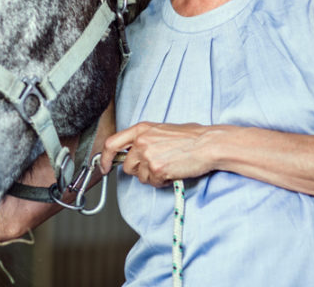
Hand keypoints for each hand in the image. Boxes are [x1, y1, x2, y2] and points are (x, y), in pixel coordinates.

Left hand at [100, 121, 215, 186]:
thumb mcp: (161, 130)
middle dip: (139, 171)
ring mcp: (148, 156)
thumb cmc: (191, 137)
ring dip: (152, 176)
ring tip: (168, 166)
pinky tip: (173, 171)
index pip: (112, 144)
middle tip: (156, 166)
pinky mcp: (157, 169)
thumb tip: (133, 153)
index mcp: (141, 129)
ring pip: (140, 177)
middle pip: (127, 166)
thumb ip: (144, 139)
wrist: (208, 144)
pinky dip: (162, 181)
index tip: (105, 167)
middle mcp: (141, 141)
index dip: (105, 158)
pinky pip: (153, 183)